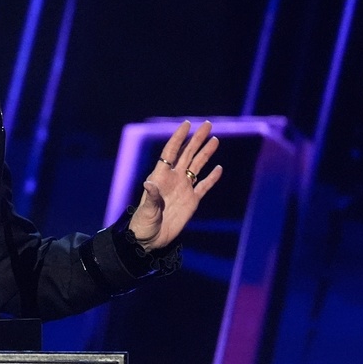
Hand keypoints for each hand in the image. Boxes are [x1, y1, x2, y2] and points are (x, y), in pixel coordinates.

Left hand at [128, 120, 221, 250]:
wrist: (150, 239)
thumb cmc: (143, 223)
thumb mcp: (147, 210)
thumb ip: (151, 197)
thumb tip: (148, 184)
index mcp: (160, 176)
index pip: (171, 152)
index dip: (178, 137)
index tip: (187, 124)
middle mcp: (173, 179)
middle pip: (187, 154)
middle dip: (197, 139)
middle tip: (208, 124)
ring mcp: (183, 189)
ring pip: (197, 166)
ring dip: (206, 153)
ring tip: (215, 139)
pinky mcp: (192, 201)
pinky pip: (204, 186)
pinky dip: (212, 177)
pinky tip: (219, 168)